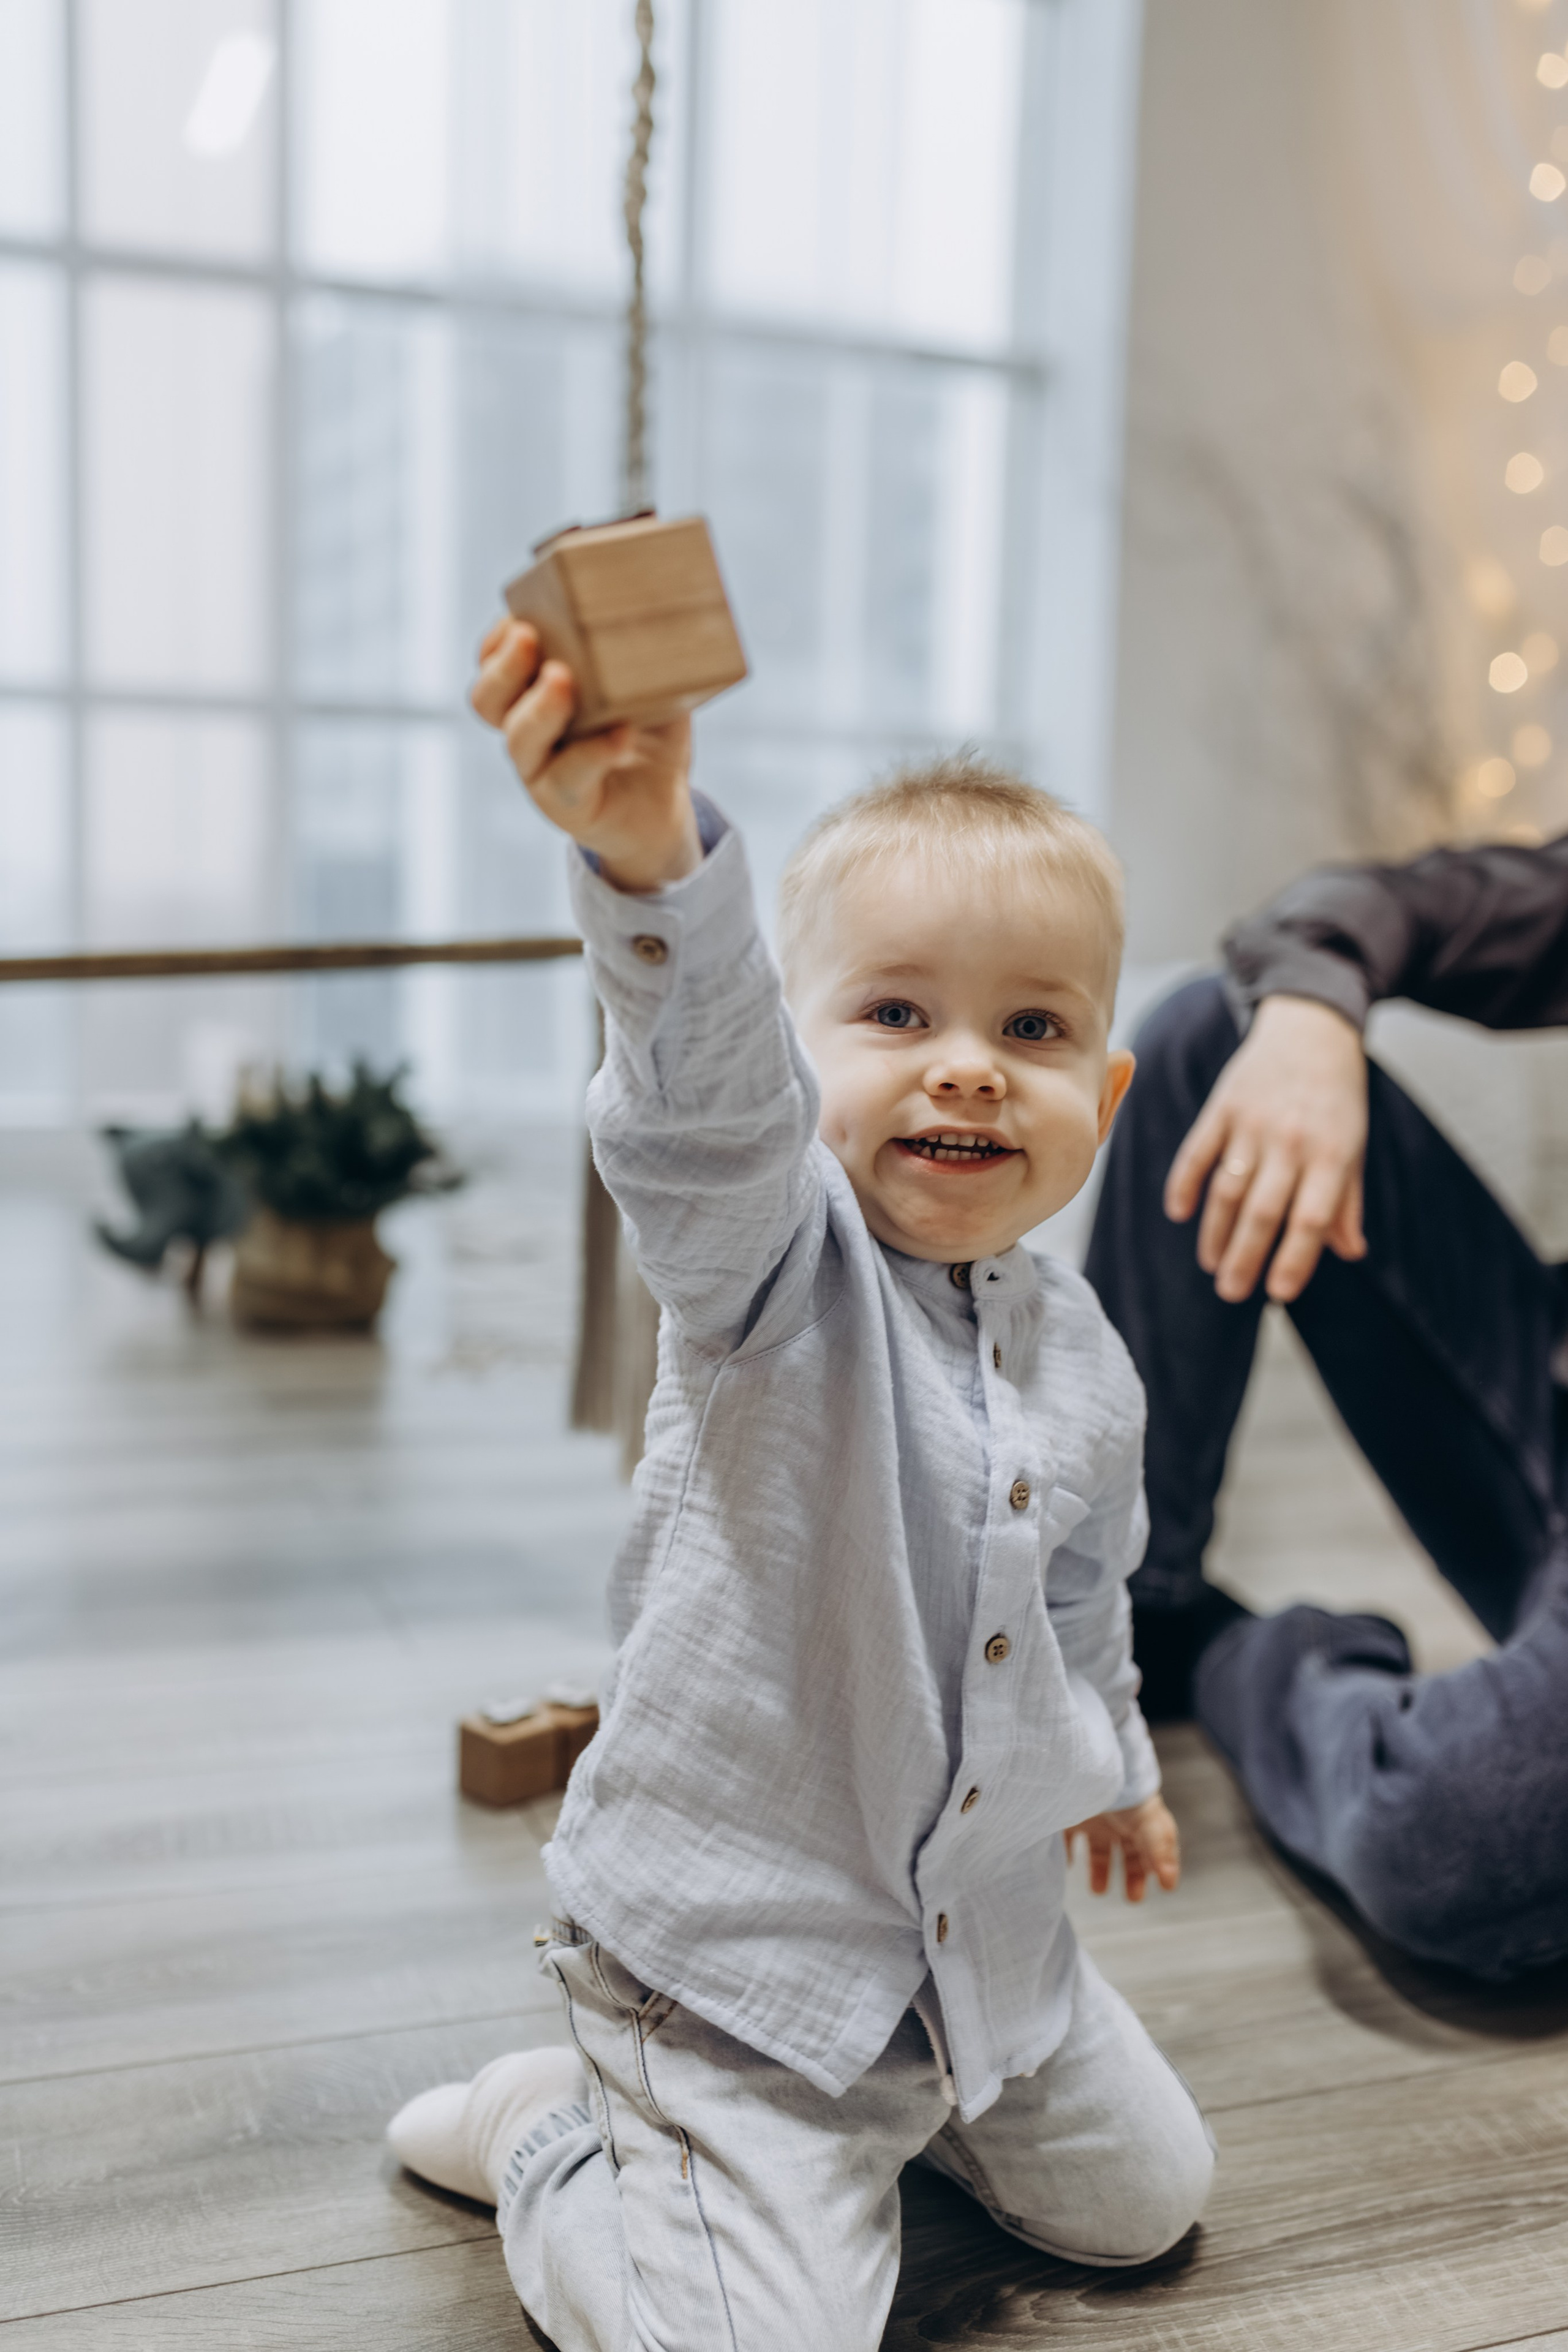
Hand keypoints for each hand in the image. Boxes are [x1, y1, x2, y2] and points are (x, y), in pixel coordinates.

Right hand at [470, 617, 700, 893]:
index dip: (498, 639)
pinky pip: (568, 777)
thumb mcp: (649, 680)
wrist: (661, 806)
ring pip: (519, 739)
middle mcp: (527, 729)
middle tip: (528, 637)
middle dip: (503, 665)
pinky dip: (594, 753)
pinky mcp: (567, 804)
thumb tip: (660, 596)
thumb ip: (642, 647)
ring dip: (539, 707)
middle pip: (487, 698)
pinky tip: (620, 735)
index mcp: (534, 691)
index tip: (521, 616)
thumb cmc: (648, 734)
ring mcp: (541, 770)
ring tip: (562, 680)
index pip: (494, 661)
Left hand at [1066, 1794, 1179, 1901]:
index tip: (1164, 1888)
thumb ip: (1158, 1850)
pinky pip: (1066, 1841)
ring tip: (1098, 1891)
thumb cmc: (1122, 1789)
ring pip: (1099, 1851)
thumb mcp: (1146, 1820)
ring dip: (1099, 1871)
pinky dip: (1065, 1855)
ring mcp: (1092, 1818)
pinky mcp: (1067, 1818)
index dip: (1159, 1867)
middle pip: (1129, 1854)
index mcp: (1140, 1820)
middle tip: (1133, 1899)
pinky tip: (1066, 1866)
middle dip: (1133, 1876)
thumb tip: (1170, 1883)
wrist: (1086, 1763)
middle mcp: (1118, 1821)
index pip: (1153, 1848)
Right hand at [1163, 994, 1368, 1304]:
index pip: (1310, 1218)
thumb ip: (1348, 1200)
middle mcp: (1291, 1141)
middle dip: (1246, 1258)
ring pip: (1227, 1189)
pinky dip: (1184, 1184)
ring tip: (1212, 1265)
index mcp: (1331, 1154)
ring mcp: (1252, 1123)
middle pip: (1263, 1211)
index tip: (1278, 1293)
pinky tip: (1179, 1214)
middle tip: (1232, 1293)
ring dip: (1216, 1233)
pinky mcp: (1222, 1106)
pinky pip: (1197, 1153)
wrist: (1312, 1028)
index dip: (1294, 1260)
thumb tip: (1352, 1251)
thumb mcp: (1353, 1146)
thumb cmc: (1337, 1097)